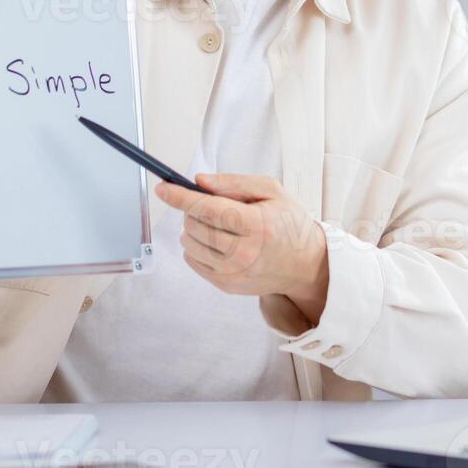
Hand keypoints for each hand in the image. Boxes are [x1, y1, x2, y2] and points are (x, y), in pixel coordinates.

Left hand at [156, 174, 329, 323]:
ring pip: (190, 243)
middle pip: (195, 225)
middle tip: (209, 206)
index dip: (181, 197)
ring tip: (214, 225)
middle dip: (193, 210)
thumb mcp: (271, 191)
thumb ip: (234, 183)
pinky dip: (196, 247)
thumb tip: (199, 182)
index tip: (163, 188)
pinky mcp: (227, 285)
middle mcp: (244, 252)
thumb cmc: (288, 222)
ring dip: (193, 229)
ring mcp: (234, 272)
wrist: (305, 264)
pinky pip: (193, 261)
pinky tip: (215, 241)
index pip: (208, 208)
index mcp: (257, 224)